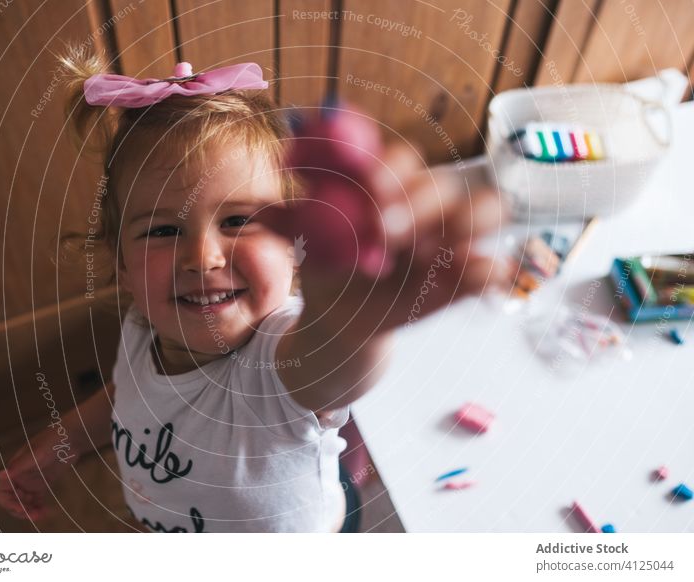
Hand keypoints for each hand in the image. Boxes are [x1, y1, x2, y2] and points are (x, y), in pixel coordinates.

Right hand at [0, 427, 77, 520]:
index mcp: (14, 470)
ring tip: (41, 515)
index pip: (2, 493)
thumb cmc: (51, 441)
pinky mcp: (43, 484)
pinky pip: (37, 501)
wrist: (72, 437)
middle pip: (13, 502)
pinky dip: (38, 508)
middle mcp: (20, 478)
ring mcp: (31, 482)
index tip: (21, 508)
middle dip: (21, 510)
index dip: (8, 503)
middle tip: (35, 515)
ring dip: (30, 512)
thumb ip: (18, 466)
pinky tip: (45, 512)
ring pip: (24, 503)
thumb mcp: (35, 453)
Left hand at [259, 138, 506, 340]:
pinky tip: (473, 278)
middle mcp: (424, 204)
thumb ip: (294, 219)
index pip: (398, 162)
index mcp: (387, 186)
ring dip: (467, 222)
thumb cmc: (329, 268)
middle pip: (441, 183)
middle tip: (384, 230)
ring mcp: (451, 238)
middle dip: (417, 202)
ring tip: (434, 250)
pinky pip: (492, 266)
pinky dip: (489, 269)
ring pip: (486, 209)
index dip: (388, 169)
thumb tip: (266, 200)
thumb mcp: (309, 242)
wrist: (343, 319)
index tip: (367, 187)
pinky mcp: (465, 275)